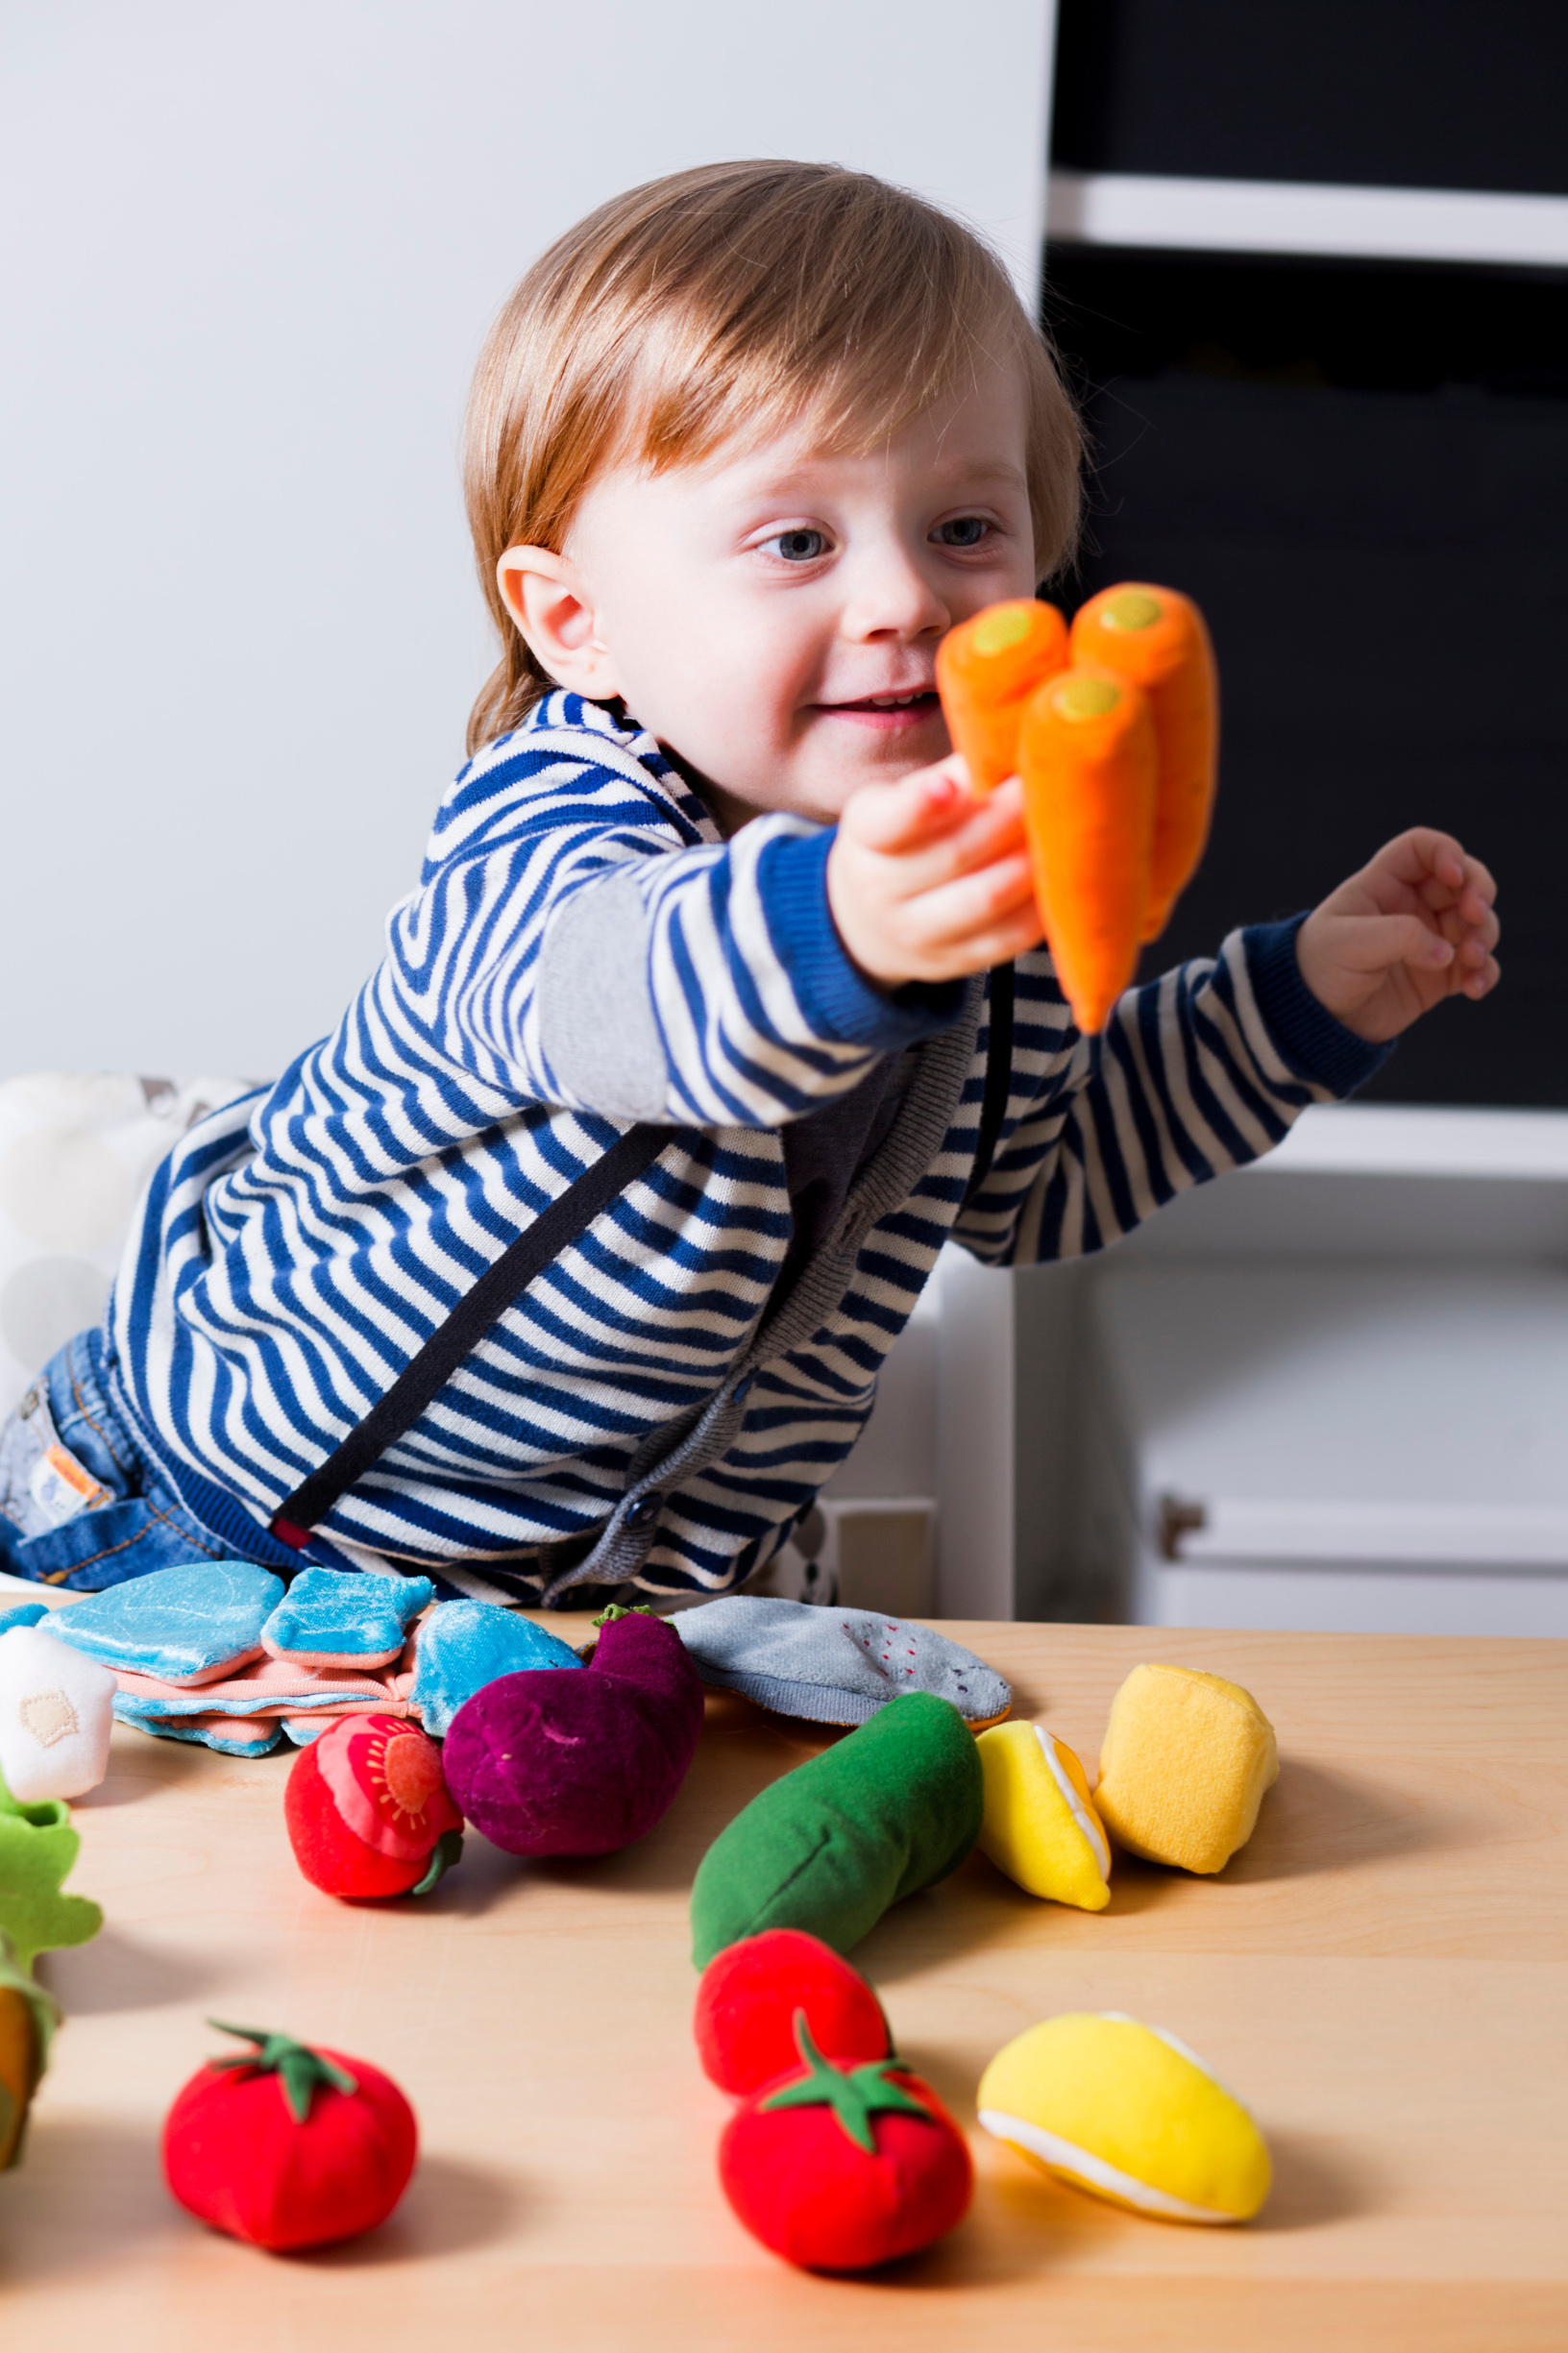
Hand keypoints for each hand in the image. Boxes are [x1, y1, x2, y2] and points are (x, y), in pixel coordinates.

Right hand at [826, 759, 1043, 986]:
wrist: (871, 920)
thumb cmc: (905, 840)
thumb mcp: (902, 802)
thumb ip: (948, 779)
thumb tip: (1011, 741)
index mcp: (865, 837)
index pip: (885, 823)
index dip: (918, 806)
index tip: (950, 784)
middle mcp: (881, 891)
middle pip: (951, 855)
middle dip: (1003, 819)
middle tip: (1043, 787)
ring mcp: (918, 933)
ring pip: (985, 899)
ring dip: (1030, 863)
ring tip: (1064, 829)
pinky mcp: (955, 962)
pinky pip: (1008, 937)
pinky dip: (1041, 905)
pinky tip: (1064, 876)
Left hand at [1295, 828, 1499, 1042]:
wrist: (1314, 1022)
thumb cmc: (1318, 970)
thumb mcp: (1349, 945)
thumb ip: (1400, 938)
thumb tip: (1446, 952)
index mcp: (1383, 885)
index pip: (1423, 849)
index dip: (1445, 852)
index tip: (1453, 876)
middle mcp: (1411, 906)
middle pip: (1463, 880)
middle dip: (1479, 892)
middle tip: (1475, 916)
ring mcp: (1429, 940)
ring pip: (1477, 922)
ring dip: (1484, 935)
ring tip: (1470, 960)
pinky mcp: (1440, 975)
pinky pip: (1477, 965)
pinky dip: (1484, 972)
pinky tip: (1474, 989)